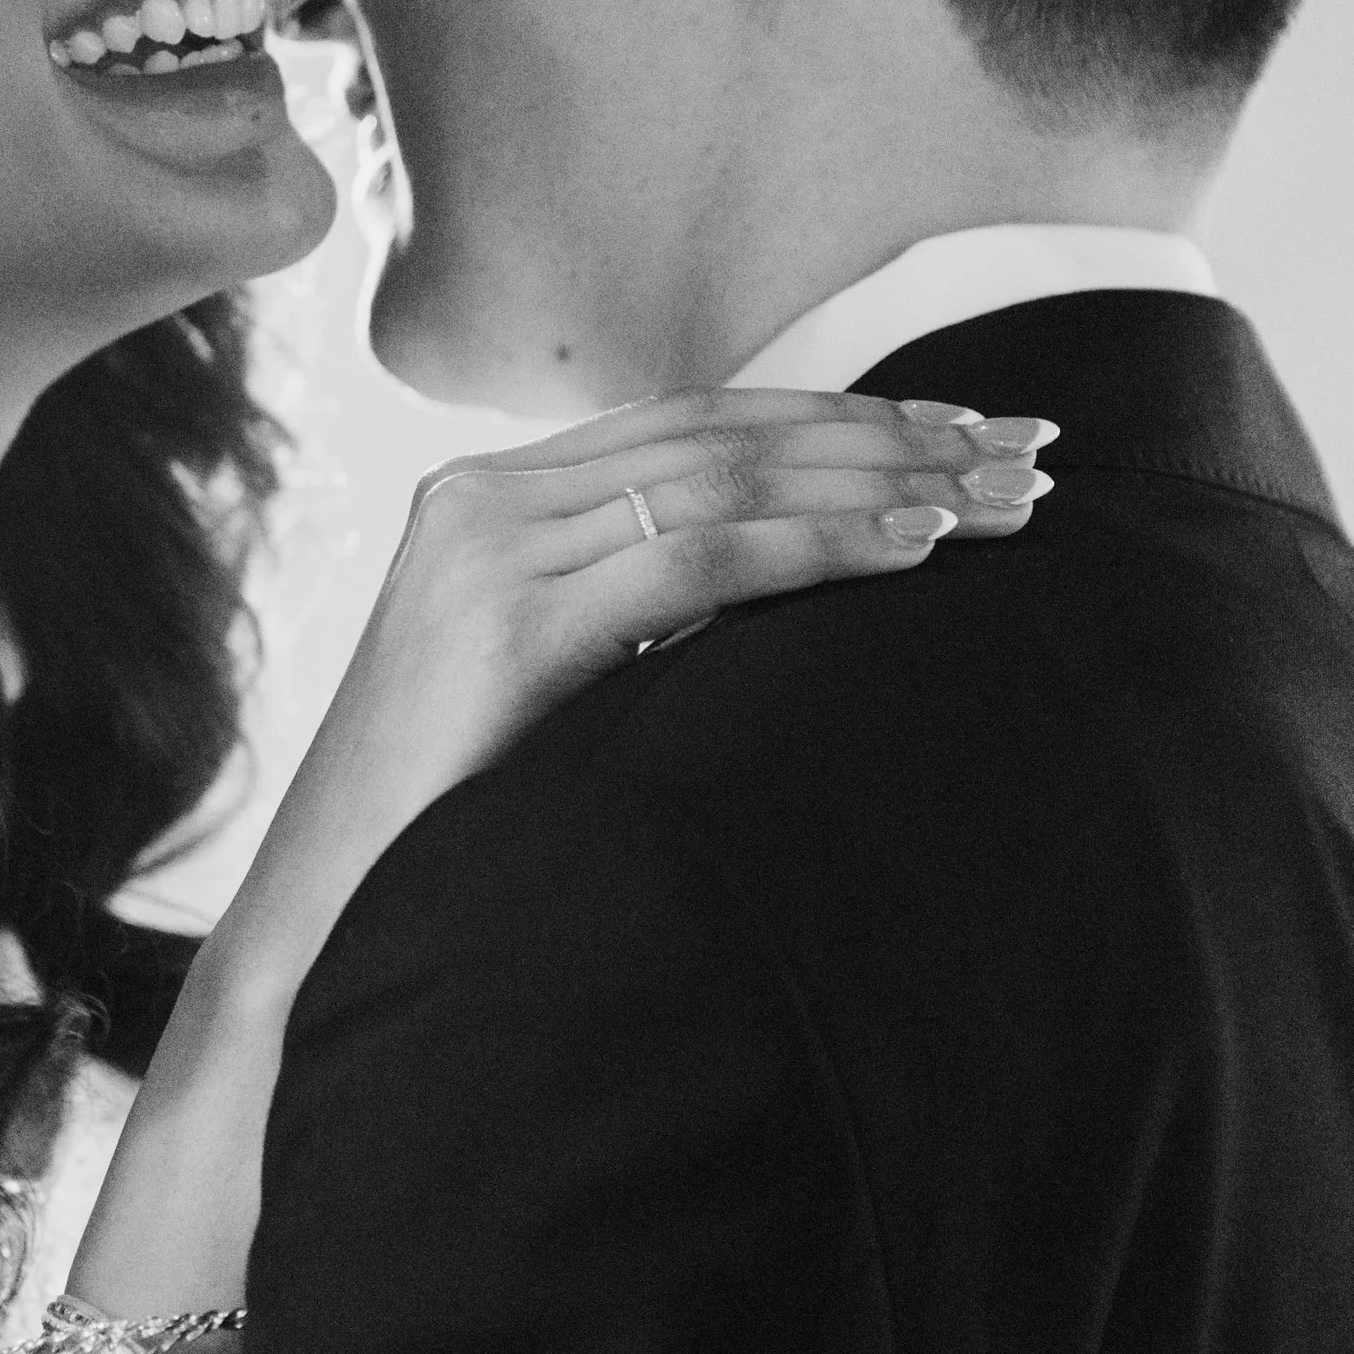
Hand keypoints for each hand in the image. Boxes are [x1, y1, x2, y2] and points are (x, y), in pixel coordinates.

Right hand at [70, 390, 1051, 1319]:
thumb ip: (643, 627)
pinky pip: (688, 562)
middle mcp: (477, 498)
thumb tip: (800, 599)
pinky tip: (916, 550)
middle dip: (891, 436)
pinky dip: (812, 547)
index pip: (700, 427)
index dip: (845, 420)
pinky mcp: (495, 622)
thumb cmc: (451, 838)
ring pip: (721, 479)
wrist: (321, 933)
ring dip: (880, 481)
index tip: (972, 434)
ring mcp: (479, 551)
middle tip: (1032, 449)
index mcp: (491, 500)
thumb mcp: (557, 698)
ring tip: (1003, 495)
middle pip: (725, 433)